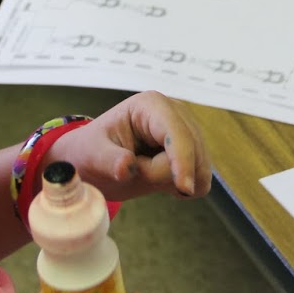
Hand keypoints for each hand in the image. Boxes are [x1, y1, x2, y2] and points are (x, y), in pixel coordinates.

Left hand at [49, 91, 211, 202]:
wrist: (95, 159)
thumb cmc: (92, 150)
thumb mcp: (92, 154)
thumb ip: (109, 160)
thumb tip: (126, 167)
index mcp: (152, 105)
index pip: (177, 134)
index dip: (183, 161)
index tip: (183, 188)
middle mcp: (176, 113)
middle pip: (191, 152)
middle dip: (165, 173)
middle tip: (133, 171)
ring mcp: (188, 130)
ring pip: (199, 168)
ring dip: (172, 181)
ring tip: (143, 172)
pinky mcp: (193, 150)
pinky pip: (201, 177)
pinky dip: (184, 187)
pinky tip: (160, 183)